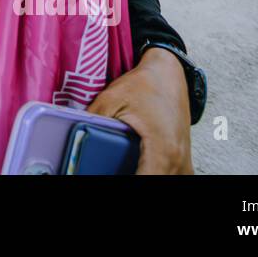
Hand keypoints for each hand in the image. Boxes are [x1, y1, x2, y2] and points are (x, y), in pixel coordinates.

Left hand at [88, 48, 193, 173]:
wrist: (168, 73)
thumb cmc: (144, 84)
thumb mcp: (111, 99)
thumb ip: (93, 120)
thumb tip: (73, 137)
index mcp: (163, 149)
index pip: (144, 180)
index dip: (124, 181)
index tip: (104, 175)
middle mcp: (178, 161)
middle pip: (155, 183)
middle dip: (130, 178)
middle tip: (106, 170)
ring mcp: (184, 163)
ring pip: (165, 181)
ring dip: (142, 176)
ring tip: (120, 168)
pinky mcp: (183, 161)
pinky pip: (169, 176)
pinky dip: (153, 174)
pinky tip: (136, 169)